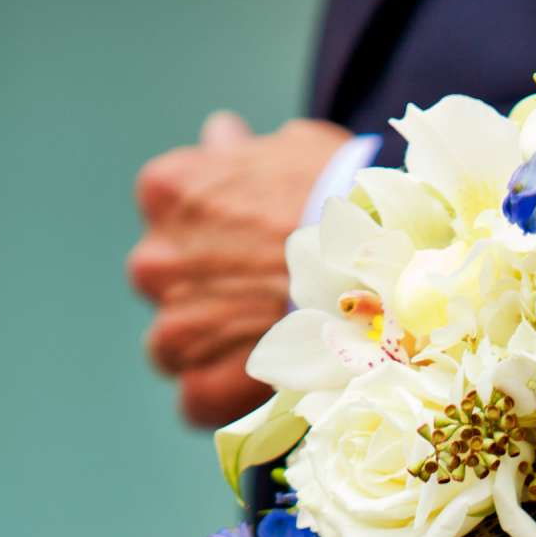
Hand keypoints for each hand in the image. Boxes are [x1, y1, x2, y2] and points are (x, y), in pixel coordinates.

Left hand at [127, 111, 349, 427]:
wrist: (381, 275)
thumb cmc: (345, 201)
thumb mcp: (295, 151)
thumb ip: (244, 155)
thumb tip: (221, 137)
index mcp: (168, 191)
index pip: (168, 216)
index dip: (213, 234)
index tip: (252, 246)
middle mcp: (154, 258)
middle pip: (166, 284)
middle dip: (204, 292)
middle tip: (264, 298)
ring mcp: (173, 328)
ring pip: (173, 345)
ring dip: (210, 347)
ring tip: (269, 346)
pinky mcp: (200, 386)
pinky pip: (196, 399)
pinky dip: (225, 397)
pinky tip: (266, 384)